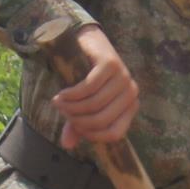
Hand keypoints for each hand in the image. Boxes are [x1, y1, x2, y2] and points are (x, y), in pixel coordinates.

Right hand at [53, 25, 140, 148]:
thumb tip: (67, 145)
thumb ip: (77, 125)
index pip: (114, 133)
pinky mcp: (110, 64)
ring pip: (94, 104)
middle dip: (76, 119)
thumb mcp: (83, 105)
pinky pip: (89, 87)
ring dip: (71, 107)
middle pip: (101, 120)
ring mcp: (123, 78)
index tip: (76, 127)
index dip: (92, 135)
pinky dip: (71, 94)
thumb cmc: (86, 78)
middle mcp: (131, 93)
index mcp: (129, 107)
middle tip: (62, 112)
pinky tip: (62, 94)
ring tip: (58, 102)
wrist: (86, 44)